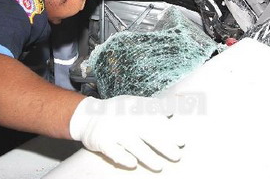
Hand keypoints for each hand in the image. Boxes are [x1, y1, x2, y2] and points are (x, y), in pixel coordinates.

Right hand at [69, 95, 184, 170]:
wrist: (87, 116)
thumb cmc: (119, 112)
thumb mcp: (137, 104)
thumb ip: (157, 107)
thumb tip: (179, 106)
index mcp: (136, 105)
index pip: (156, 115)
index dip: (169, 127)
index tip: (182, 140)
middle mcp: (126, 116)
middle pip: (147, 130)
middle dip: (163, 143)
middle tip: (177, 155)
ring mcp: (113, 128)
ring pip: (132, 143)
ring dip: (147, 155)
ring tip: (159, 166)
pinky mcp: (102, 140)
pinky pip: (113, 150)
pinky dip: (122, 157)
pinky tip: (132, 163)